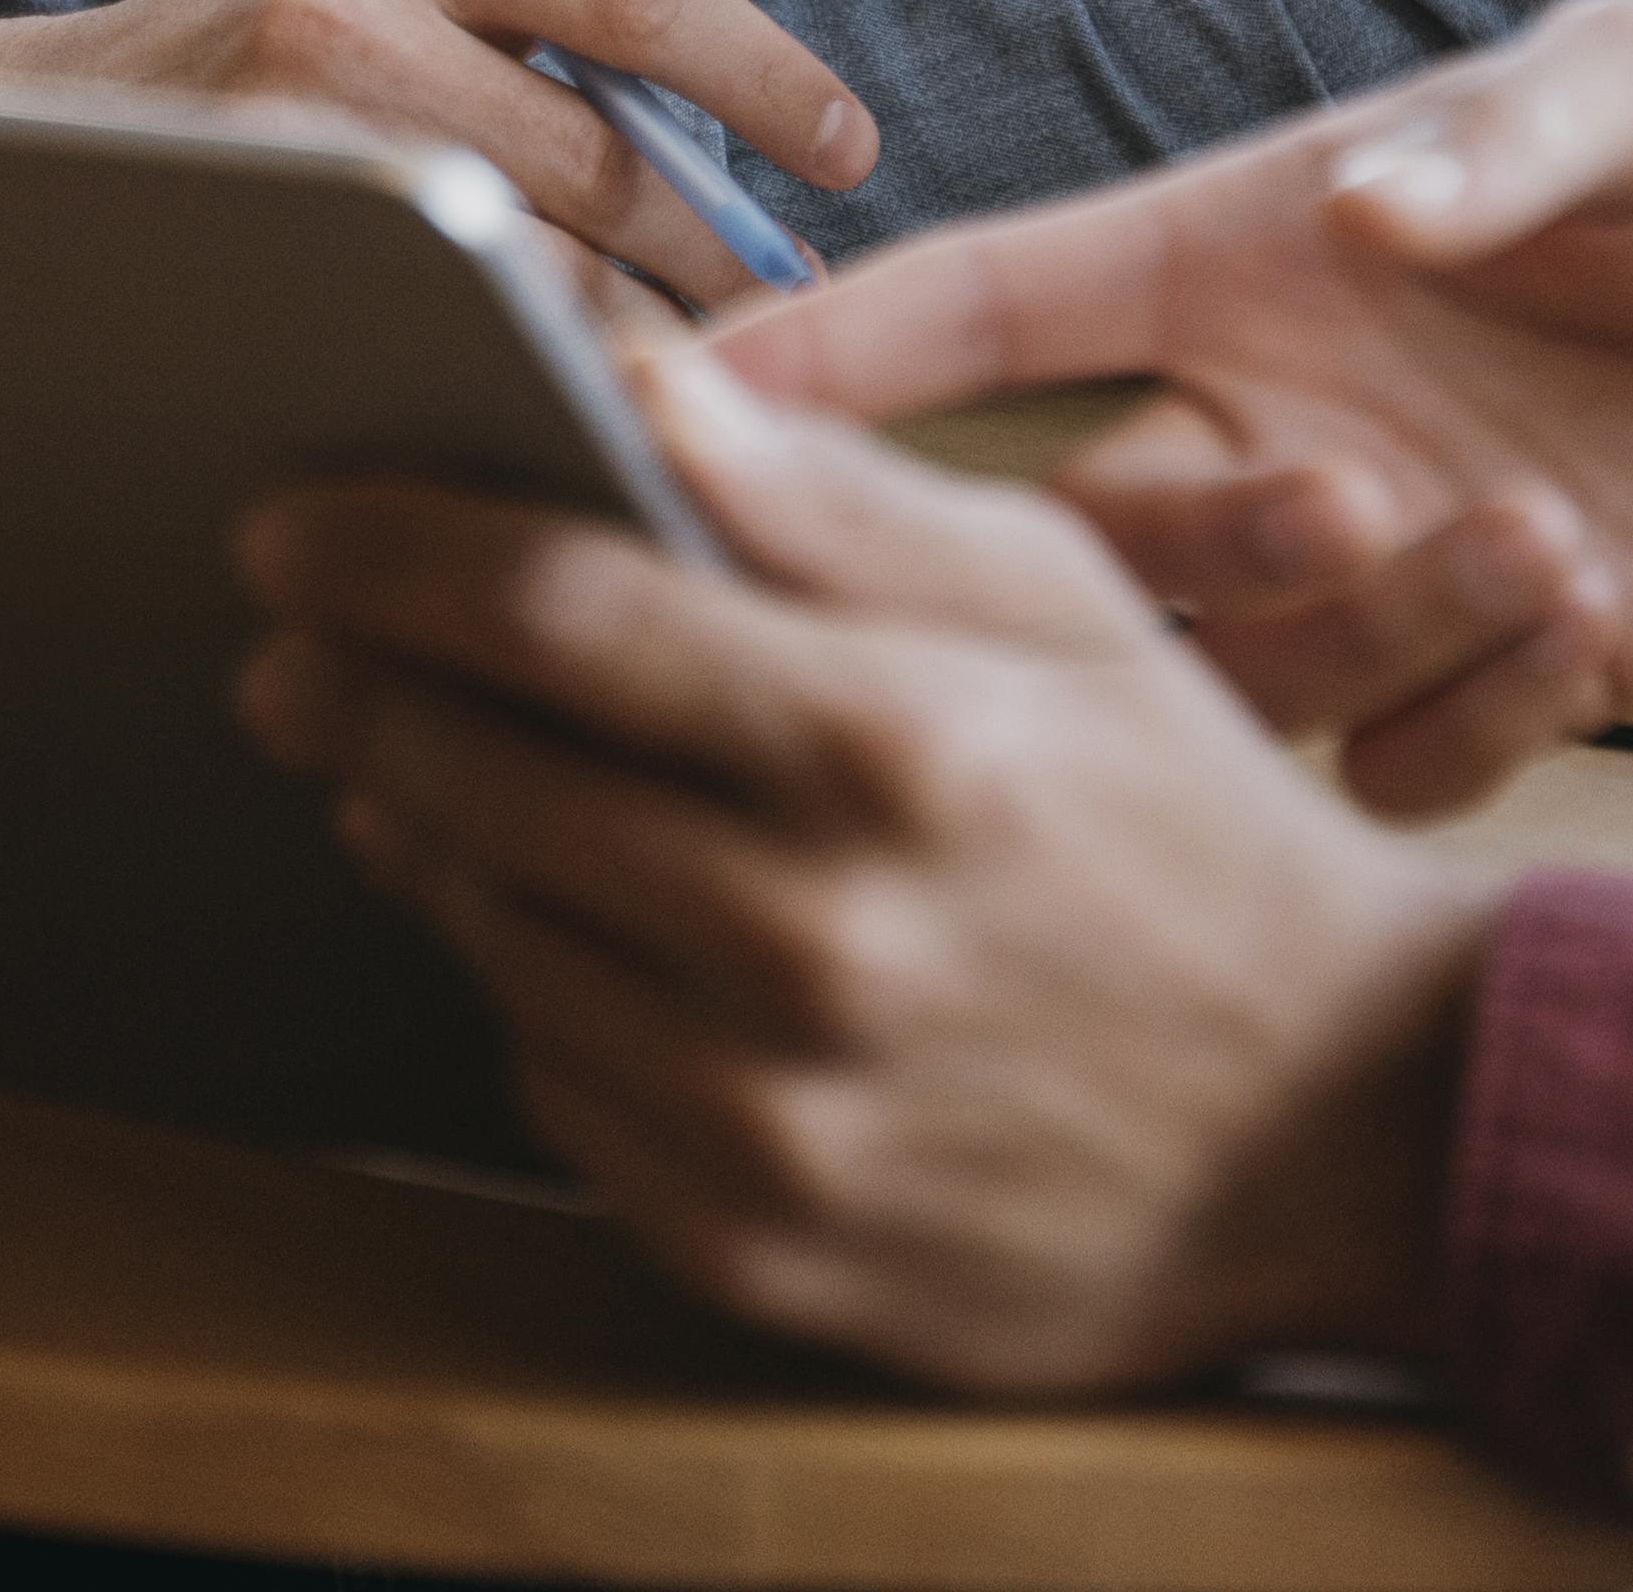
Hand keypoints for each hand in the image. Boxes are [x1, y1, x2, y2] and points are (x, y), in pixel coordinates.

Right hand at [0, 0, 868, 314]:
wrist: (18, 129)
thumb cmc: (251, 45)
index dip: (765, 73)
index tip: (854, 148)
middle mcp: (350, 10)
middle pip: (601, 161)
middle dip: (715, 256)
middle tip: (788, 312)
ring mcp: (289, 136)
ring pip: (528, 268)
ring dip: (636, 332)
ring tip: (709, 373)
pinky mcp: (246, 244)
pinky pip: (434, 326)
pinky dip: (526, 367)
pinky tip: (575, 400)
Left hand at [237, 350, 1494, 1390]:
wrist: (1342, 1132)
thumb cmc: (1189, 832)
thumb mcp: (1064, 610)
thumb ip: (837, 499)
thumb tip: (639, 382)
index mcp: (897, 747)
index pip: (556, 612)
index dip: (388, 550)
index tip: (290, 518)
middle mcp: (818, 944)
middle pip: (480, 779)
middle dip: (353, 689)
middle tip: (292, 643)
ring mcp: (779, 1121)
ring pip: (495, 941)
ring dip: (426, 836)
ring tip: (407, 766)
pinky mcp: (760, 1251)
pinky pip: (558, 1091)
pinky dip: (535, 992)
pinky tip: (561, 927)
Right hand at [720, 0, 1632, 813]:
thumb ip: (1502, 142)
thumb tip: (1373, 208)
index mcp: (1234, 254)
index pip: (977, 308)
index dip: (817, 353)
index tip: (647, 399)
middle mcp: (1260, 419)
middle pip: (1071, 542)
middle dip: (1151, 553)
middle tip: (1329, 499)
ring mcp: (1361, 564)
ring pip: (1231, 676)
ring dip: (1359, 631)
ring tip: (1541, 538)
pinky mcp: (1481, 676)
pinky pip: (1398, 762)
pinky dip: (1474, 716)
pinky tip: (1598, 617)